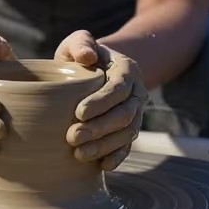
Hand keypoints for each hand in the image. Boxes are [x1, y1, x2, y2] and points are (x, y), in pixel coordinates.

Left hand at [55, 30, 146, 171]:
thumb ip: (80, 42)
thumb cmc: (81, 55)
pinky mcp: (128, 130)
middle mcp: (136, 93)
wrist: (92, 70)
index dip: (101, 102)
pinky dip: (117, 157)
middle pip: (125, 114)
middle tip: (72, 137)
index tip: (78, 112)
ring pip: (127, 133)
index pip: (118, 88)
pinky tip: (102, 166)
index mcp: (126, 70)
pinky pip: (127, 146)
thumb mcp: (78, 42)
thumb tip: (88, 56)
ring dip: (105, 146)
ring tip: (79, 154)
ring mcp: (135, 113)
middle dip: (100, 128)